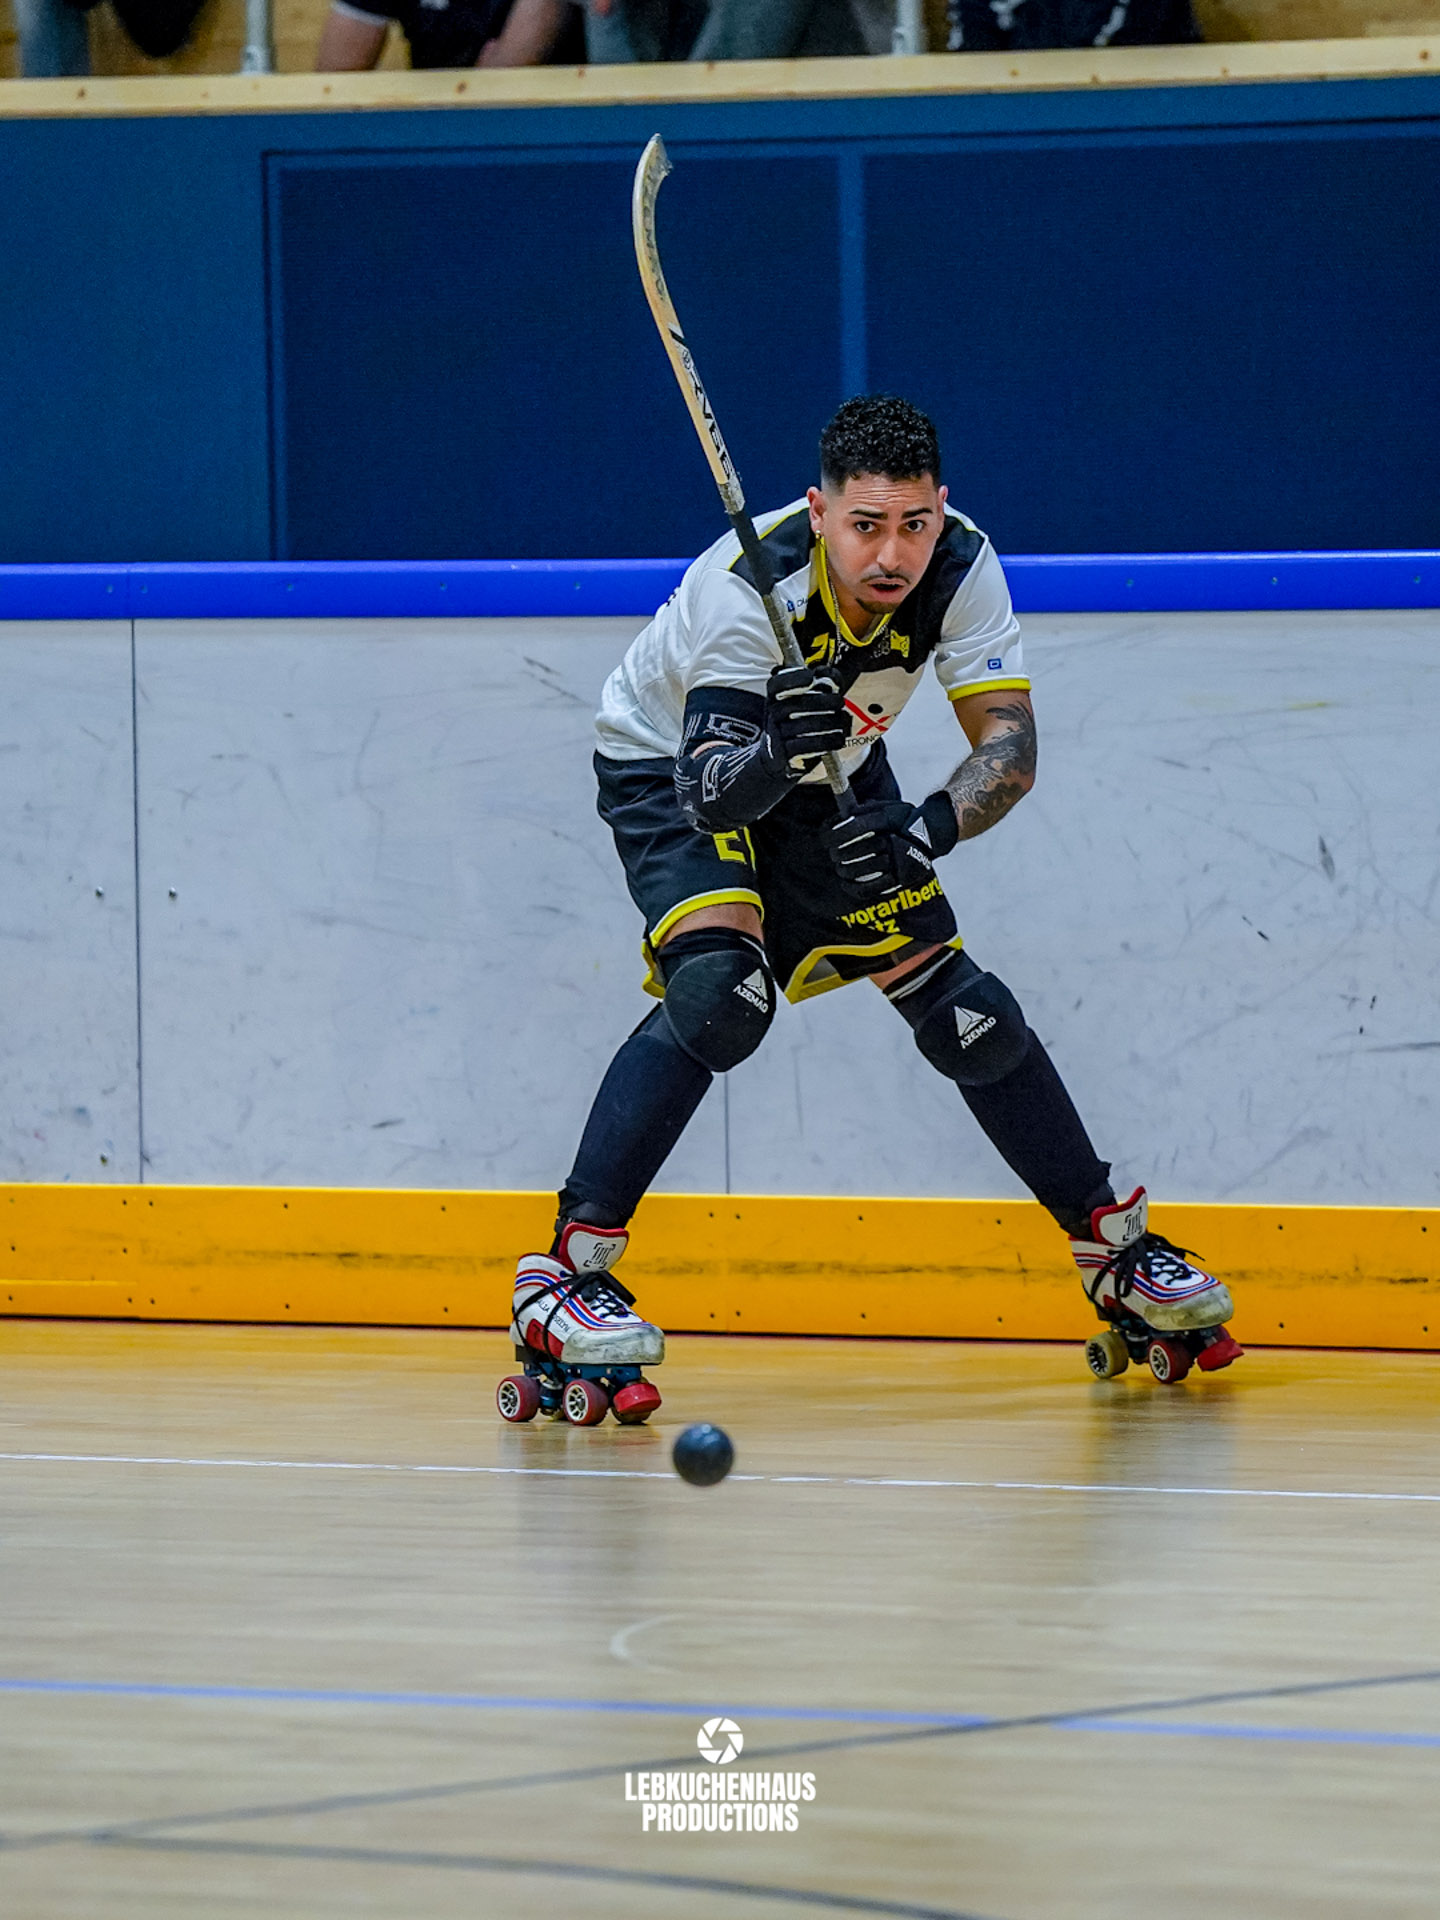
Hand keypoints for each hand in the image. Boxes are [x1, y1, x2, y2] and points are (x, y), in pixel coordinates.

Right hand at [765, 665, 847, 776]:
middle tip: (839, 702)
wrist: (778, 755)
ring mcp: (777, 736)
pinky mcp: (786, 755)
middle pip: (795, 705)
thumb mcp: (801, 701)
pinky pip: (808, 746)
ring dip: (830, 721)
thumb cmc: (794, 722)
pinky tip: (838, 738)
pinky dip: (827, 741)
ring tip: (843, 719)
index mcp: (774, 698)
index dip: (794, 679)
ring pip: (805, 726)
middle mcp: (772, 715)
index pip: (777, 685)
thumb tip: (832, 674)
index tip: (812, 677)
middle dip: (823, 701)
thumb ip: (820, 683)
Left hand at [827, 792, 958, 898]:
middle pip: (849, 851)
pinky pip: (868, 889)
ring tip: (840, 866)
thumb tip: (838, 818)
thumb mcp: (886, 807)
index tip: (825, 838)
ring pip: (856, 870)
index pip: (851, 828)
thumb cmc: (903, 819)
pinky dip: (852, 887)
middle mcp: (890, 840)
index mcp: (886, 820)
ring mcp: (895, 861)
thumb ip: (863, 811)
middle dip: (836, 853)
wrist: (932, 834)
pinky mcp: (899, 879)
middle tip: (833, 853)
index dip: (831, 834)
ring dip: (842, 869)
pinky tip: (845, 883)